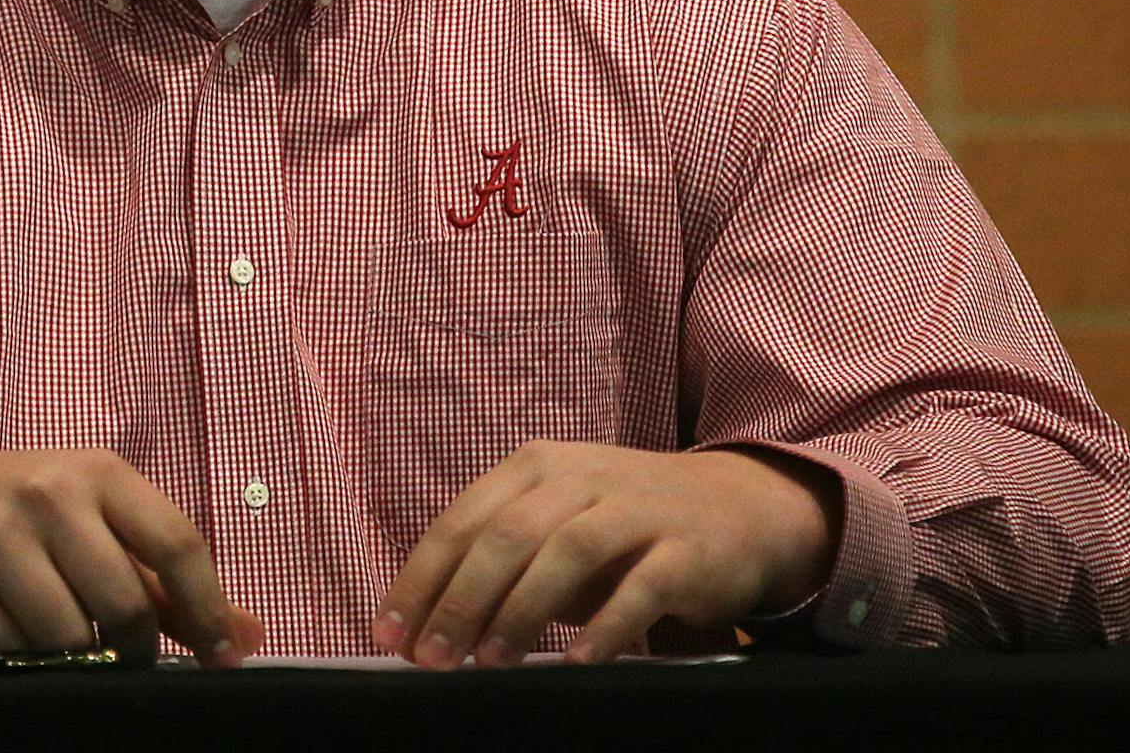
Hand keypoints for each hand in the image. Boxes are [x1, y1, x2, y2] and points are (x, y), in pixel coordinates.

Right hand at [0, 446, 263, 665]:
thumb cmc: (22, 512)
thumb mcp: (95, 520)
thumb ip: (168, 580)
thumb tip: (247, 637)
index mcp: (100, 472)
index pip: (177, 541)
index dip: (209, 608)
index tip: (222, 656)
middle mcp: (50, 493)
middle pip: (125, 603)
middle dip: (135, 648)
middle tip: (125, 657)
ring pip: (67, 637)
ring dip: (76, 660)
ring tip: (69, 646)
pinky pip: (8, 650)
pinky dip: (23, 663)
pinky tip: (17, 644)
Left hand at [371, 441, 841, 667]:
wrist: (740, 508)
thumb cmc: (626, 529)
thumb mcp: (557, 531)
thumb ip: (501, 568)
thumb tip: (430, 630)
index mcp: (537, 467)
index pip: (463, 521)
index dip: (421, 578)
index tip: (389, 633)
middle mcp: (582, 477)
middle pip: (507, 534)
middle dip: (460, 599)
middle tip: (432, 659)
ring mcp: (636, 508)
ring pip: (567, 551)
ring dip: (522, 609)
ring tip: (491, 662)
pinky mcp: (685, 548)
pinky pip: (642, 585)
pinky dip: (608, 624)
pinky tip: (579, 661)